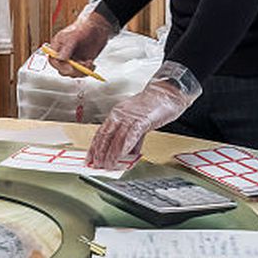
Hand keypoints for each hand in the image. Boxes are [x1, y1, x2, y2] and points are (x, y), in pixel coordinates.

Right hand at [44, 7, 114, 77]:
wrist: (97, 28)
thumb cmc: (83, 28)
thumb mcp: (72, 37)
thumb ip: (66, 48)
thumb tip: (60, 58)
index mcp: (57, 48)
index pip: (53, 61)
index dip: (60, 66)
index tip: (70, 67)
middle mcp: (63, 55)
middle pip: (62, 70)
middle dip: (73, 70)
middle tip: (82, 66)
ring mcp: (72, 60)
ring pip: (72, 73)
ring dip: (81, 71)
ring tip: (89, 63)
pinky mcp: (81, 64)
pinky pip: (81, 73)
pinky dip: (87, 71)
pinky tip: (91, 65)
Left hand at [85, 63, 200, 169]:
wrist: (168, 93)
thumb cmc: (154, 106)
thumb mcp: (138, 121)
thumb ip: (133, 138)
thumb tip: (128, 153)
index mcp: (117, 114)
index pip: (101, 132)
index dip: (94, 146)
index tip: (90, 157)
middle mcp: (120, 114)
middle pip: (105, 136)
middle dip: (99, 152)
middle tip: (95, 165)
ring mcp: (130, 117)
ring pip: (117, 138)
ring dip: (110, 153)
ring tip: (107, 165)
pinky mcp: (142, 119)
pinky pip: (131, 135)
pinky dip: (125, 147)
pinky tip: (122, 155)